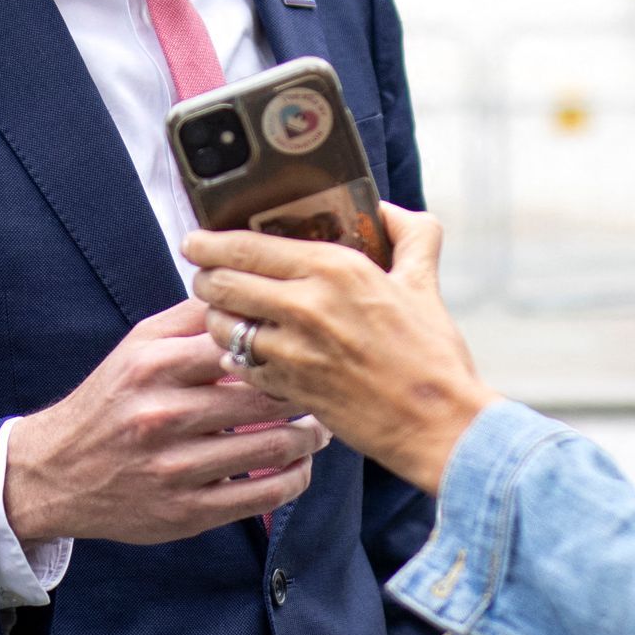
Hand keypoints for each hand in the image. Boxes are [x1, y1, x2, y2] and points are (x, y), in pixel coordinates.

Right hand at [3, 297, 329, 544]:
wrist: (54, 474)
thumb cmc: (109, 402)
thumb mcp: (137, 346)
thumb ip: (191, 318)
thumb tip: (247, 288)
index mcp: (153, 366)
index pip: (240, 344)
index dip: (283, 344)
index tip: (305, 345)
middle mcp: (162, 416)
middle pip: (266, 398)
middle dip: (307, 392)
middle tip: (325, 388)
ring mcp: (175, 469)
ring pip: (272, 449)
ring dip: (310, 438)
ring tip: (318, 427)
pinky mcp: (186, 513)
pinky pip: (262, 497)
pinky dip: (294, 480)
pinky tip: (299, 467)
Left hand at [187, 209, 494, 493]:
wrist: (439, 424)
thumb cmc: (432, 355)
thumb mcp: (424, 282)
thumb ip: (411, 235)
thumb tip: (388, 210)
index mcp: (336, 268)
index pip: (248, 245)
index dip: (210, 242)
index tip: (195, 240)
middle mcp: (307, 305)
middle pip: (222, 282)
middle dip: (205, 278)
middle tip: (205, 277)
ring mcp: (293, 351)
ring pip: (222, 325)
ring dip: (217, 319)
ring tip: (226, 316)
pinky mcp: (288, 388)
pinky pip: (240, 365)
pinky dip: (238, 357)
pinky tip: (250, 354)